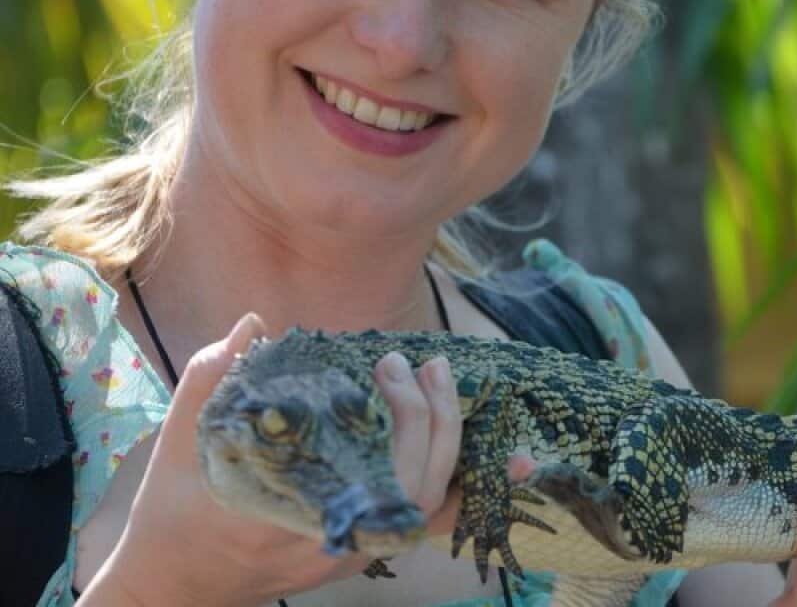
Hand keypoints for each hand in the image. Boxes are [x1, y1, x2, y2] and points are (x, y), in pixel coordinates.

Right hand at [79, 313, 462, 606]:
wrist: (178, 582)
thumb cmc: (176, 506)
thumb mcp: (181, 439)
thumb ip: (214, 377)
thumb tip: (254, 322)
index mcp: (282, 501)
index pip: (362, 452)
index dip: (389, 405)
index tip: (385, 363)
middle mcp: (329, 531)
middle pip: (406, 470)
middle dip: (422, 410)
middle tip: (413, 361)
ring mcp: (354, 546)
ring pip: (428, 495)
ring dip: (449, 434)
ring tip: (442, 379)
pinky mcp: (368, 551)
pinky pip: (433, 521)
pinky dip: (474, 489)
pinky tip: (514, 462)